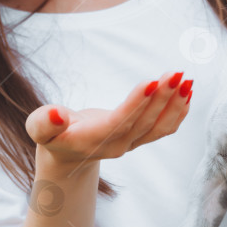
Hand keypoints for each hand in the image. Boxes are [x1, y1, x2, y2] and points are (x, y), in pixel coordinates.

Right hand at [25, 71, 192, 168]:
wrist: (66, 153)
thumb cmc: (52, 134)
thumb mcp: (39, 128)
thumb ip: (44, 123)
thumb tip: (56, 114)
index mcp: (93, 140)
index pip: (120, 121)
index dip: (137, 103)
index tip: (153, 82)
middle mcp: (117, 145)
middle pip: (145, 121)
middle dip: (163, 96)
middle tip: (176, 72)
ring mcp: (132, 143)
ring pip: (160, 126)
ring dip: (176, 103)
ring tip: (187, 79)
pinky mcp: (140, 138)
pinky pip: (164, 128)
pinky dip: (178, 112)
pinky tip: (187, 93)